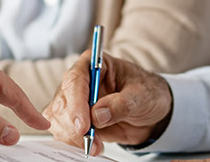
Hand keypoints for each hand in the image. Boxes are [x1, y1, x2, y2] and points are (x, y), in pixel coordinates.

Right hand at [43, 51, 172, 155]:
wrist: (151, 113)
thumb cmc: (147, 93)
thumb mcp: (141, 96)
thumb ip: (120, 104)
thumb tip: (97, 115)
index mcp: (95, 64)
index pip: (76, 79)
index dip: (76, 103)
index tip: (83, 125)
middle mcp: (81, 81)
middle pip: (62, 101)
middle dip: (73, 125)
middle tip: (90, 140)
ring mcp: (75, 101)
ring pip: (58, 118)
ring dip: (73, 136)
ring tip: (96, 145)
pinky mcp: (75, 119)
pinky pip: (63, 130)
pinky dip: (73, 142)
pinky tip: (92, 145)